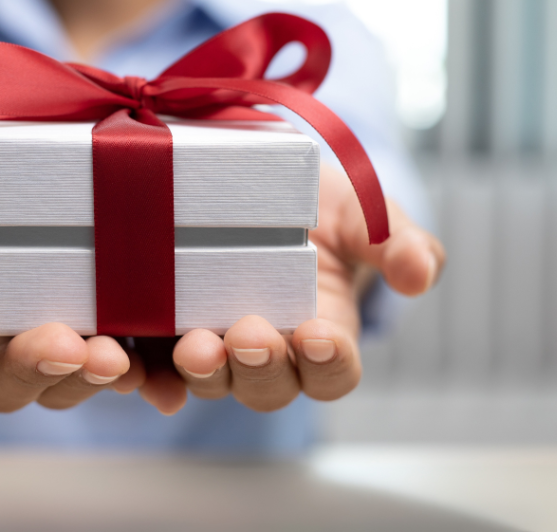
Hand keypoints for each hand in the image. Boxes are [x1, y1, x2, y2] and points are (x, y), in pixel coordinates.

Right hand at [0, 146, 136, 409]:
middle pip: (4, 386)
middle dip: (35, 369)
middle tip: (65, 344)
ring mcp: (41, 344)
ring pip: (64, 380)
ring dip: (91, 375)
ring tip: (115, 355)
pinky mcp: (93, 329)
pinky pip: (118, 363)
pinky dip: (143, 373)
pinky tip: (164, 372)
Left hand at [136, 164, 445, 413]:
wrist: (250, 170)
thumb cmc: (316, 198)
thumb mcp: (361, 209)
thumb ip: (398, 240)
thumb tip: (421, 274)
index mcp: (322, 334)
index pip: (333, 372)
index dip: (329, 363)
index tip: (319, 334)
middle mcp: (267, 350)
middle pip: (267, 386)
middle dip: (259, 367)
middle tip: (249, 335)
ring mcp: (211, 340)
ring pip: (209, 379)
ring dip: (201, 372)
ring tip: (194, 347)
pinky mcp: (160, 325)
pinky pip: (150, 362)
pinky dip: (145, 371)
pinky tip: (135, 365)